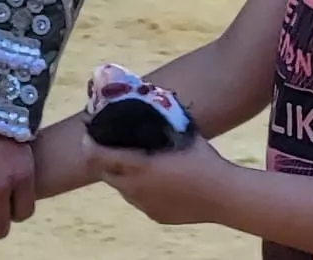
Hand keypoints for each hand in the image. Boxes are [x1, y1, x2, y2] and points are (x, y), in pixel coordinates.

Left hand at [83, 132, 236, 226]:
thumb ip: (163, 119)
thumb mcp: (181, 133)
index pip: (97, 156)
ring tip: (133, 160)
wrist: (223, 196)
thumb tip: (153, 97)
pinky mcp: (155, 216)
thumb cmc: (203, 160)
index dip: (89, 144)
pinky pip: (138, 200)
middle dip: (101, 159)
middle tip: (106, 145)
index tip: (88, 133)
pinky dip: (138, 188)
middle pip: (103, 174)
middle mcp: (135, 189)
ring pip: (121, 189)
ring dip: (120, 174)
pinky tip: (153, 178)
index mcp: (138, 166)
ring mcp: (144, 205)